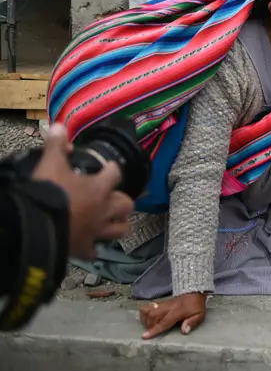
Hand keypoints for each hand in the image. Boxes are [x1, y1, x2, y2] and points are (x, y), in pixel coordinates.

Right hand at [31, 123, 133, 259]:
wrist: (36, 225)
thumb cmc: (48, 192)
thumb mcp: (50, 164)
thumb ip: (56, 145)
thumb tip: (58, 127)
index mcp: (99, 187)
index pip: (115, 173)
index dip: (112, 170)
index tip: (109, 168)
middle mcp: (103, 209)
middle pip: (126, 204)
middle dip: (122, 201)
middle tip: (113, 198)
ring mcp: (96, 231)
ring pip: (121, 230)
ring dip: (118, 225)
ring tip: (113, 221)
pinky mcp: (84, 248)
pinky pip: (95, 251)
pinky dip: (93, 248)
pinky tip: (90, 245)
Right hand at [139, 293, 207, 338]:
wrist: (194, 291)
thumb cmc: (196, 306)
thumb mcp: (199, 315)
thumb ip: (192, 323)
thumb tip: (184, 331)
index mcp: (178, 311)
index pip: (164, 321)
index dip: (154, 329)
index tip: (145, 336)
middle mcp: (168, 307)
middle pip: (153, 316)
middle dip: (149, 326)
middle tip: (149, 333)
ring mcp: (163, 304)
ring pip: (148, 310)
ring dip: (145, 320)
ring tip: (148, 327)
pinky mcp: (160, 303)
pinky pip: (148, 306)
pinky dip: (144, 313)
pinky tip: (146, 319)